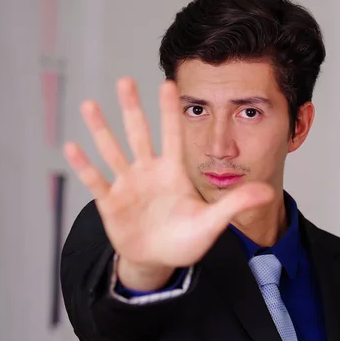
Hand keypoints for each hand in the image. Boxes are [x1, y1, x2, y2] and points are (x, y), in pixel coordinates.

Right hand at [64, 78, 273, 281]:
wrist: (159, 260)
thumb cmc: (185, 240)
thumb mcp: (212, 222)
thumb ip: (235, 204)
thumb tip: (267, 191)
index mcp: (174, 172)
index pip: (173, 135)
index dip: (170, 111)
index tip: (169, 83)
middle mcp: (149, 172)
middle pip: (140, 134)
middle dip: (132, 108)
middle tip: (125, 80)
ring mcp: (128, 186)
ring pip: (113, 151)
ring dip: (101, 129)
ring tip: (89, 104)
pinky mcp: (111, 203)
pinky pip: (96, 181)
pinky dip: (84, 165)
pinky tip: (71, 146)